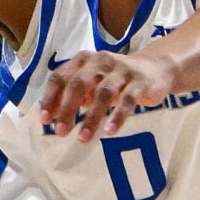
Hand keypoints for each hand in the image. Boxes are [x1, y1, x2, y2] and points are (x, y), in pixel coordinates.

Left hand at [38, 49, 170, 141]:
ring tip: (83, 138)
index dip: (51, 98)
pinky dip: (118, 116)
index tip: (45, 120)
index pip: (60, 76)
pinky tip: (110, 131)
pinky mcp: (140, 82)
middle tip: (60, 132)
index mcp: (83, 61)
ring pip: (103, 93)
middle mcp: (100, 62)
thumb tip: (49, 116)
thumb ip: (72, 95)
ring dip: (91, 117)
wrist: (155, 70)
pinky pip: (128, 99)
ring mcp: (121, 70)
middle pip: (79, 83)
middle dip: (67, 109)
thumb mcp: (91, 84)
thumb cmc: (114, 80)